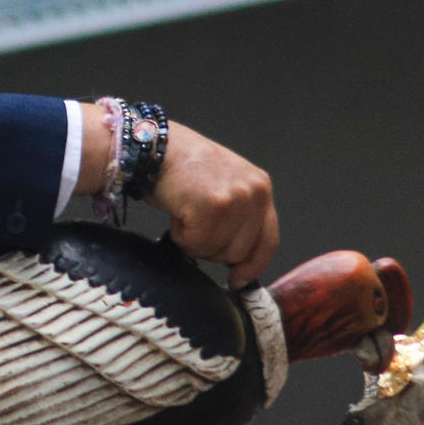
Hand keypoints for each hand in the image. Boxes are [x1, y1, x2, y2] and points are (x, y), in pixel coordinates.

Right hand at [145, 121, 278, 286]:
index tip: (238, 279)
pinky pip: (195, 244)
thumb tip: (241, 262)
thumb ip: (240, 217)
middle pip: (239, 253)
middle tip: (195, 222)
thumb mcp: (226, 185)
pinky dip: (180, 235)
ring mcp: (235, 199)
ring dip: (194, 240)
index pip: (268, 240)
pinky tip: (178, 211)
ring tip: (186, 211)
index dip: (252, 266)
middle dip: (212, 247)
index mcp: (261, 187)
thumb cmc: (183, 166)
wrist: (155, 145)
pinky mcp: (212, 207)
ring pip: (216, 252)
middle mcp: (254, 192)